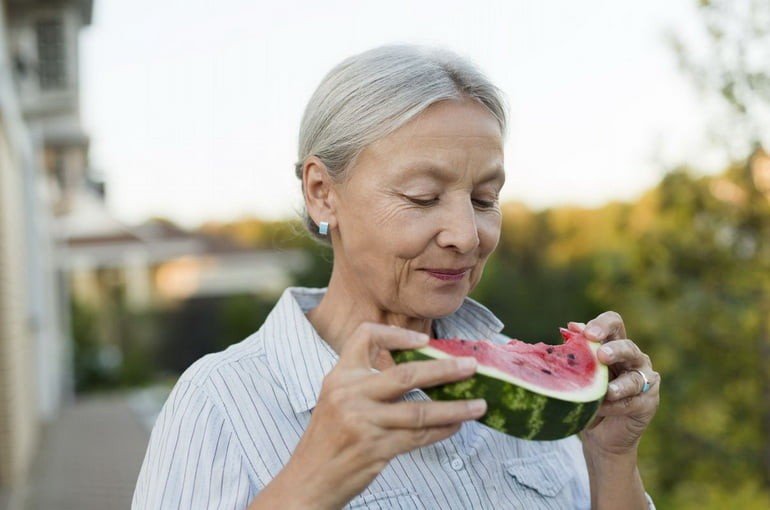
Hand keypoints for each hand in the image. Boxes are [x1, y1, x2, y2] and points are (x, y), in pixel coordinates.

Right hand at [285, 322, 485, 509]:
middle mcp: (349, 394)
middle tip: (471, 367)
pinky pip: (417, 436)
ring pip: (419, 411)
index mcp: (339, 376)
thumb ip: (366, 384)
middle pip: (405, 374)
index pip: (364, 337)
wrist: (307, 481)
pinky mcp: (374, 448)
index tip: (424, 341)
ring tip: (479, 404)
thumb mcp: (337, 401)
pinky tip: (456, 425)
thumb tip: (420, 372)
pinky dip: (442, 430)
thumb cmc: (328, 440)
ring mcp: (362, 422)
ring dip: (454, 408)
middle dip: (444, 370)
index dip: (396, 334)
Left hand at [569, 312, 659, 456]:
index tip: (586, 333)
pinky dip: (615, 406)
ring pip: (635, 378)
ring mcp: (644, 381)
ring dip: (620, 384)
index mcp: (615, 344)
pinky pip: (632, 402)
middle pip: (628, 347)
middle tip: (601, 355)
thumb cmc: (588, 395)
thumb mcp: (580, 373)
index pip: (615, 324)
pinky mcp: (648, 403)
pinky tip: (602, 407)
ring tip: (608, 391)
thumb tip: (572, 327)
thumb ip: (579, 351)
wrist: (599, 433)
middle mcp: (633, 359)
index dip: (603, 324)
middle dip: (615, 350)